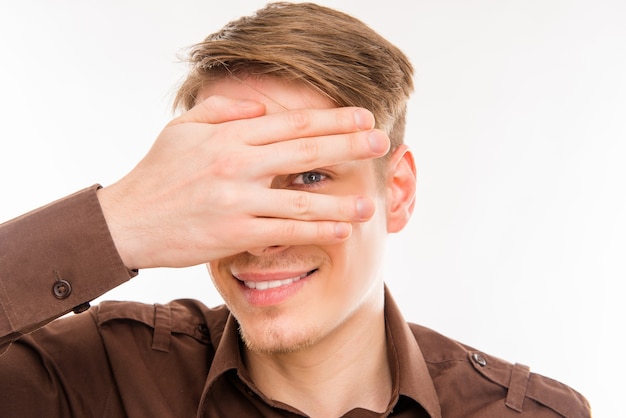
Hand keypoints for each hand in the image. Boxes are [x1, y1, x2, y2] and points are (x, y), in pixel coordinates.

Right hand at [97, 95, 388, 268]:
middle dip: (349, 146)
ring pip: (301, 199)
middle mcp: (237, 164)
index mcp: (228, 135)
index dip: (331, 119)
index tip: (362, 116)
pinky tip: (340, 231)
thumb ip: (224, 111)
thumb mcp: (183, 129)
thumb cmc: (157, 173)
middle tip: (382, 141)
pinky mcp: (233, 234)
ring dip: (341, 200)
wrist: (127, 221)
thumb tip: (263, 108)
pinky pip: (285, 232)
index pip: (291, 123)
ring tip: (370, 203)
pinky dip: (316, 232)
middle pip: (305, 152)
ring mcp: (237, 200)